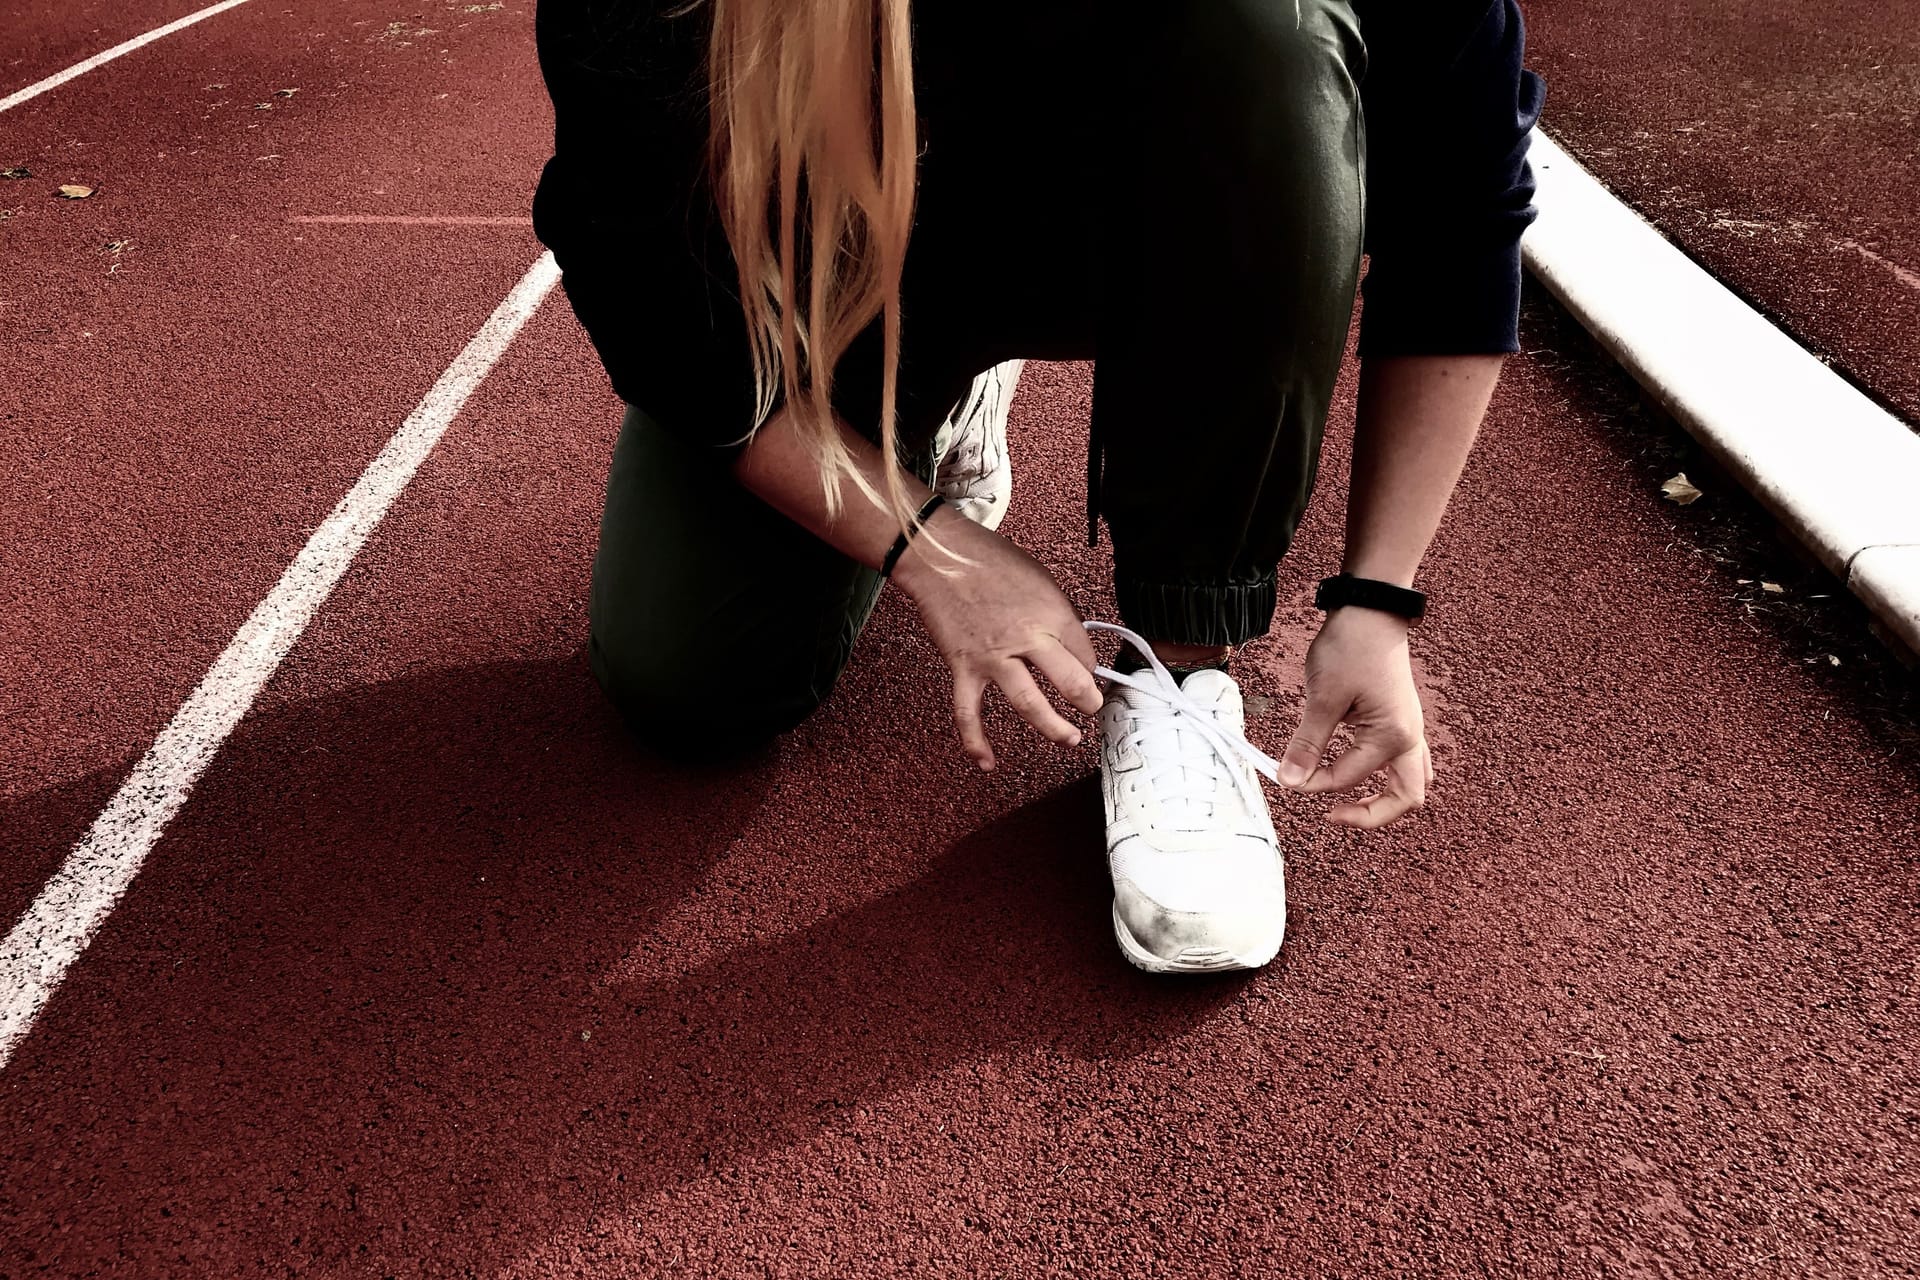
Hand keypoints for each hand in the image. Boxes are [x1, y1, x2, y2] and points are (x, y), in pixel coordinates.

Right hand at [891, 508, 1102, 769]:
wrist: (940, 556)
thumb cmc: (989, 559)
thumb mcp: (1040, 578)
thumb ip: (1057, 612)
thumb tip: (1070, 641)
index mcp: (1050, 613)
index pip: (1085, 652)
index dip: (1091, 665)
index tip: (1087, 671)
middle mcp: (1027, 639)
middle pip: (1071, 682)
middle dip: (1088, 701)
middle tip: (1093, 708)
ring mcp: (994, 658)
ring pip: (1030, 705)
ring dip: (1054, 727)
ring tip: (1069, 738)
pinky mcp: (964, 668)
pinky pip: (969, 713)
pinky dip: (976, 741)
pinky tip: (988, 763)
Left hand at [1277, 606, 1433, 827]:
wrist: (1370, 610)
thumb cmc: (1351, 648)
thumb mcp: (1322, 698)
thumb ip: (1307, 744)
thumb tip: (1290, 781)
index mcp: (1392, 737)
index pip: (1347, 779)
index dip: (1312, 783)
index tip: (1284, 776)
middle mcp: (1410, 738)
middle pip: (1407, 799)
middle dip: (1371, 815)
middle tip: (1333, 816)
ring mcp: (1410, 729)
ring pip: (1410, 781)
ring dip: (1384, 798)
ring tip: (1346, 801)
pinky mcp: (1401, 720)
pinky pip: (1404, 761)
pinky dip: (1383, 775)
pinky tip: (1354, 770)